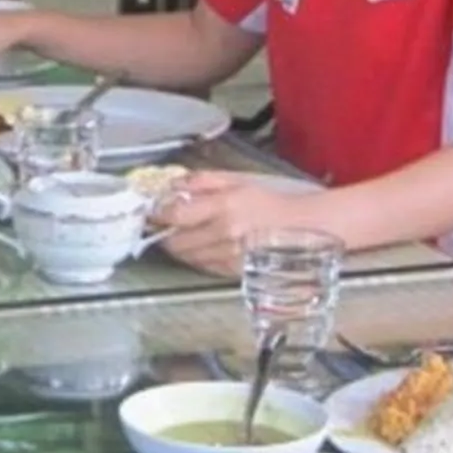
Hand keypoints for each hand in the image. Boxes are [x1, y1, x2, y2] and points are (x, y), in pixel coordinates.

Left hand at [150, 170, 280, 275]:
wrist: (301, 227)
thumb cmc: (268, 200)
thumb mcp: (237, 180)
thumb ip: (202, 181)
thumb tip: (172, 185)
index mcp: (223, 206)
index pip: (175, 215)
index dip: (157, 215)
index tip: (151, 212)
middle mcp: (223, 234)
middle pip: (176, 242)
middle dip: (165, 234)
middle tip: (164, 226)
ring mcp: (228, 257)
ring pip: (187, 258)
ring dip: (179, 247)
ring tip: (184, 235)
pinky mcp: (234, 272)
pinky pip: (203, 267)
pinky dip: (196, 257)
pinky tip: (203, 246)